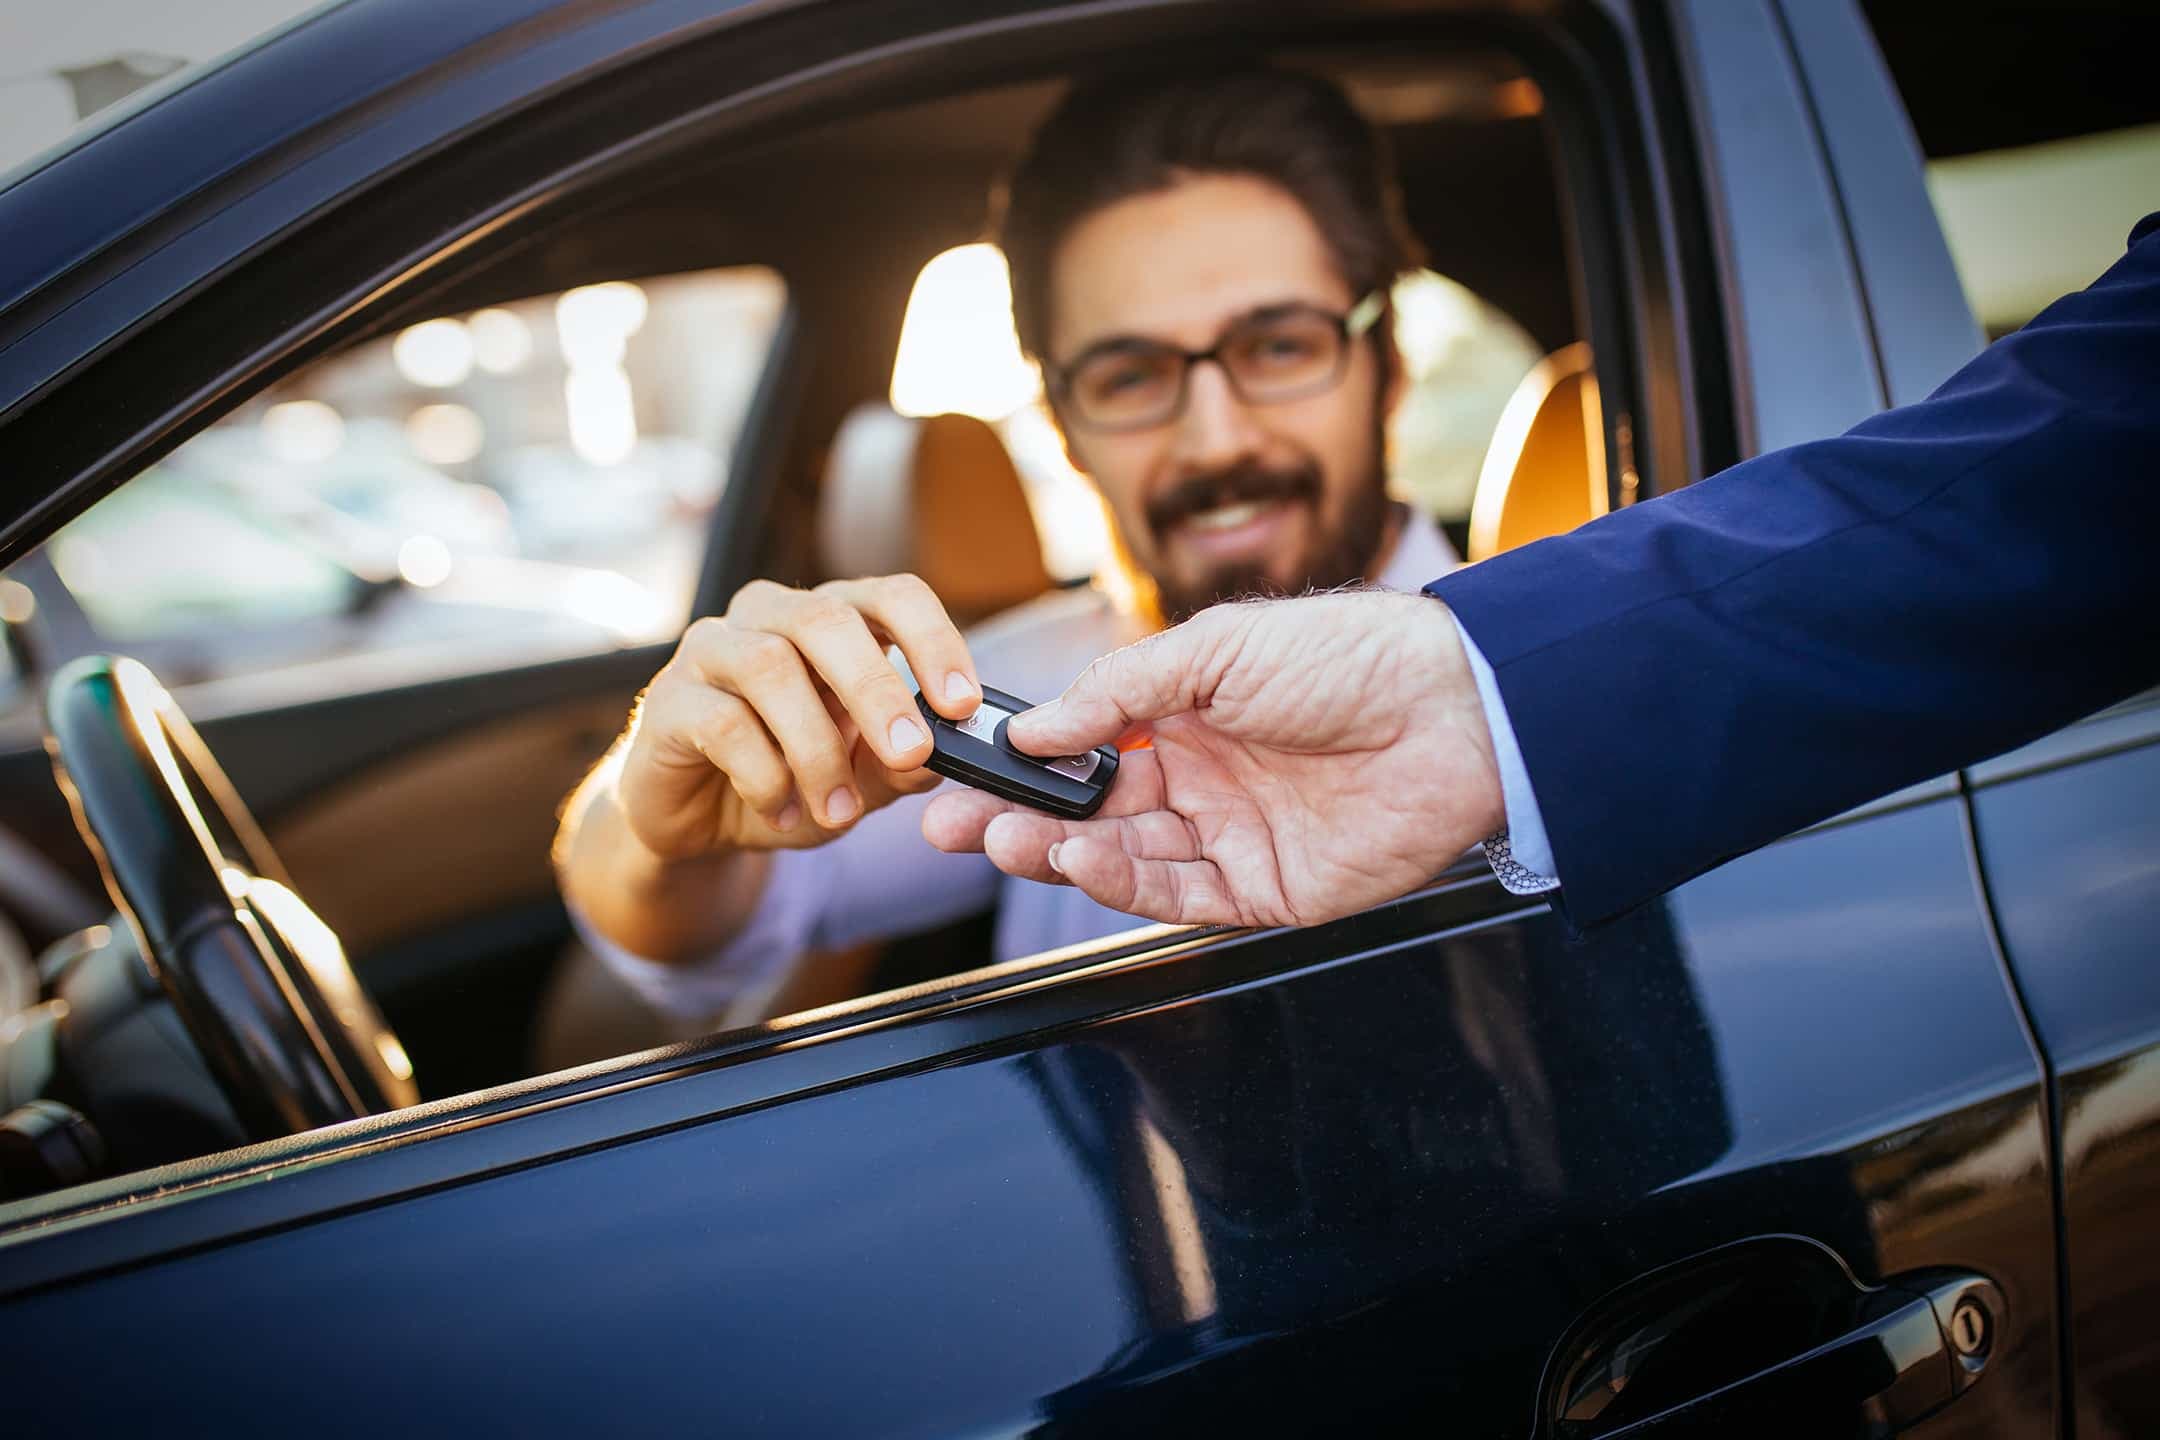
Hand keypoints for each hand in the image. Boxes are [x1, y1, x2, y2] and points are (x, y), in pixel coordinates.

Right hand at [618, 575, 979, 857]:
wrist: (700, 823)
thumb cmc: (790, 778)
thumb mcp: (861, 778)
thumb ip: (902, 762)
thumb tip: (944, 753)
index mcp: (830, 619)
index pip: (891, 596)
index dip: (932, 640)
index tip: (961, 703)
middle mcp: (769, 615)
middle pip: (826, 619)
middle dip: (877, 689)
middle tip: (911, 752)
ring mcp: (711, 649)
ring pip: (771, 667)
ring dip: (817, 748)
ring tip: (840, 812)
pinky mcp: (666, 700)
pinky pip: (722, 723)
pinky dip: (765, 776)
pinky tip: (782, 812)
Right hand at [921, 590, 1503, 926]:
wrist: (1458, 712)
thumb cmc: (1349, 656)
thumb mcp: (1218, 647)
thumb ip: (1120, 690)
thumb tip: (1036, 726)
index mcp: (1188, 715)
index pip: (1085, 747)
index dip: (1024, 762)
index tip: (962, 768)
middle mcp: (1204, 779)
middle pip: (1091, 810)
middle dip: (1018, 817)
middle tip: (954, 823)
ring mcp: (1233, 838)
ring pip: (1124, 857)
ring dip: (1059, 850)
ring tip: (1007, 839)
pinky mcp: (1267, 891)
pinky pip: (1178, 897)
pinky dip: (1122, 884)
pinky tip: (1080, 859)